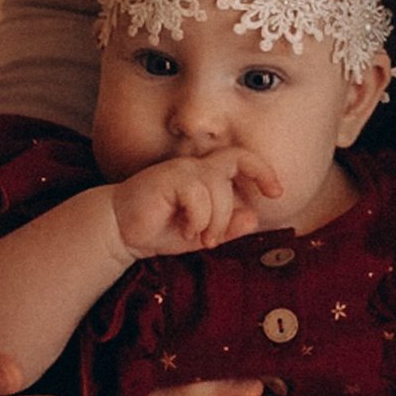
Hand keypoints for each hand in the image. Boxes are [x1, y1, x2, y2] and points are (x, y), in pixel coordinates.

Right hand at [108, 159, 273, 257]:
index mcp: (206, 175)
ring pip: (219, 187)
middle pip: (236, 162)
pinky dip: (198, 218)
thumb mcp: (200, 234)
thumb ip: (226, 228)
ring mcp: (181, 170)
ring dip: (215, 220)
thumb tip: (253, 218)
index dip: (263, 170)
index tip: (276, 193)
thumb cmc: (159, 229)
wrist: (119, 231)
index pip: (242, 157)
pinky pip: (199, 195)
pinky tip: (185, 230)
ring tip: (200, 238)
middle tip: (228, 228)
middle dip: (244, 191)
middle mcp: (196, 166)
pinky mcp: (167, 178)